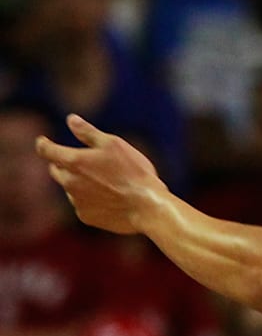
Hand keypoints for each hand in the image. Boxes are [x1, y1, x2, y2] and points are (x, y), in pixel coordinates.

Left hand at [34, 114, 165, 234]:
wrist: (145, 205)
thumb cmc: (132, 171)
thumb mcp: (113, 144)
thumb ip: (88, 132)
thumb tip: (71, 119)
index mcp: (74, 162)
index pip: (47, 151)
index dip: (43, 144)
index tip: (42, 141)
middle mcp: (69, 182)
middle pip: (57, 170)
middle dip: (63, 164)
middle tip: (81, 160)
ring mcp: (76, 201)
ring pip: (71, 187)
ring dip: (80, 181)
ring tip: (107, 180)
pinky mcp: (85, 215)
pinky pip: (82, 203)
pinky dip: (90, 197)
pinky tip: (110, 195)